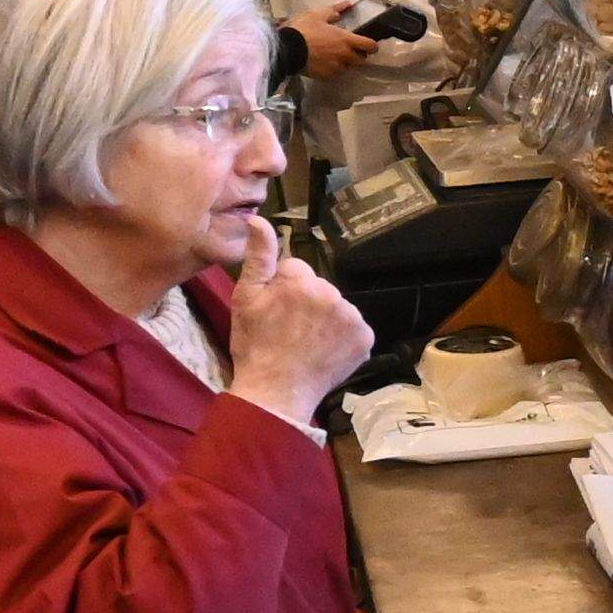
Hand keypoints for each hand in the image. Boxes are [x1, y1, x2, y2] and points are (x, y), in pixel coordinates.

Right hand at [221, 220, 375, 421]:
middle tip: (288, 329)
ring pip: (336, 307)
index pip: (295, 270)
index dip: (282, 289)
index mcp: (302, 281)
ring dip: (324, 318)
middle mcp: (333, 294)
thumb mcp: (246, 298)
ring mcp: (353, 318)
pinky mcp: (365, 339)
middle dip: (306, 302)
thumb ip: (258, 256)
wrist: (276, 392)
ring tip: (305, 342)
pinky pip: (353, 328)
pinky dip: (341, 337)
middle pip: (318, 287)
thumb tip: (259, 220)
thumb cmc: (255, 345)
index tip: (274, 311)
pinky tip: (324, 350)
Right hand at [289, 7, 376, 79]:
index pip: (370, 46)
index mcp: (346, 39)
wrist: (286, 49)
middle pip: (362, 59)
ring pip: (348, 67)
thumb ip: (334, 10)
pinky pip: (335, 74)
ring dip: (345, 62)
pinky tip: (324, 63)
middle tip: (349, 49)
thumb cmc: (303, 30)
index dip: (372, 46)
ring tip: (333, 56)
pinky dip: (333, 69)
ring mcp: (336, 68)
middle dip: (358, 55)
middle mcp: (345, 55)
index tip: (368, 44)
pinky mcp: (326, 77)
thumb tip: (347, 4)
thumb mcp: (317, 15)